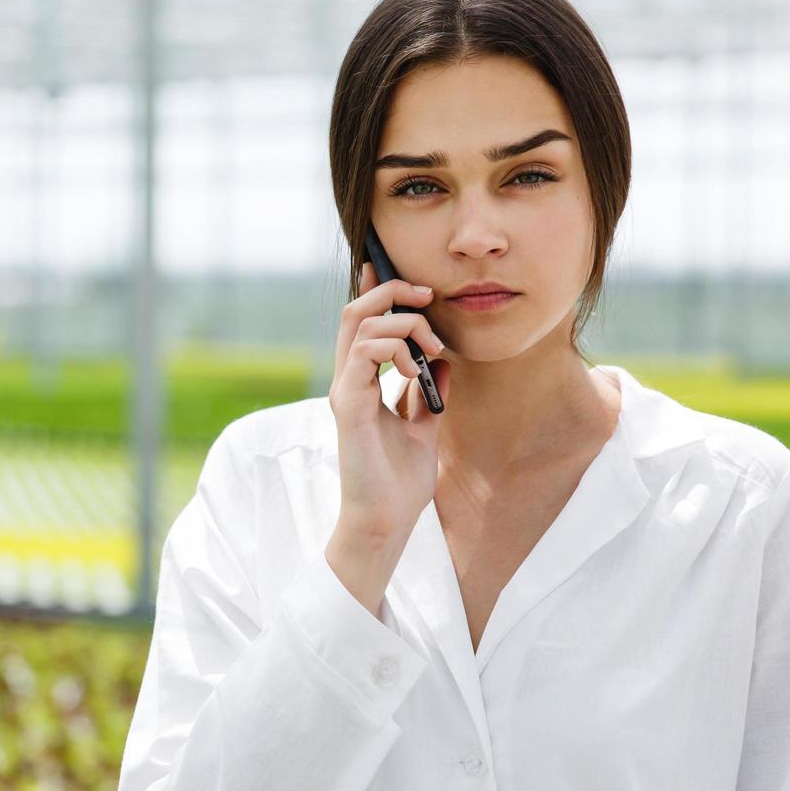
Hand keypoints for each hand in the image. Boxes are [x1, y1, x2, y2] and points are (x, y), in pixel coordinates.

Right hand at [324, 261, 451, 613]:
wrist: (386, 520)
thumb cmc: (400, 480)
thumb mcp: (424, 425)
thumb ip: (428, 392)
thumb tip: (443, 362)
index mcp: (362, 383)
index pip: (362, 323)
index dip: (375, 288)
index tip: (397, 270)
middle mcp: (348, 381)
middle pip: (357, 312)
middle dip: (392, 290)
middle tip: (427, 295)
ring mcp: (346, 391)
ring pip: (361, 324)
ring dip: (404, 324)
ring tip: (433, 348)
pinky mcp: (349, 405)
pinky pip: (363, 354)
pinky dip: (394, 349)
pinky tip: (416, 370)